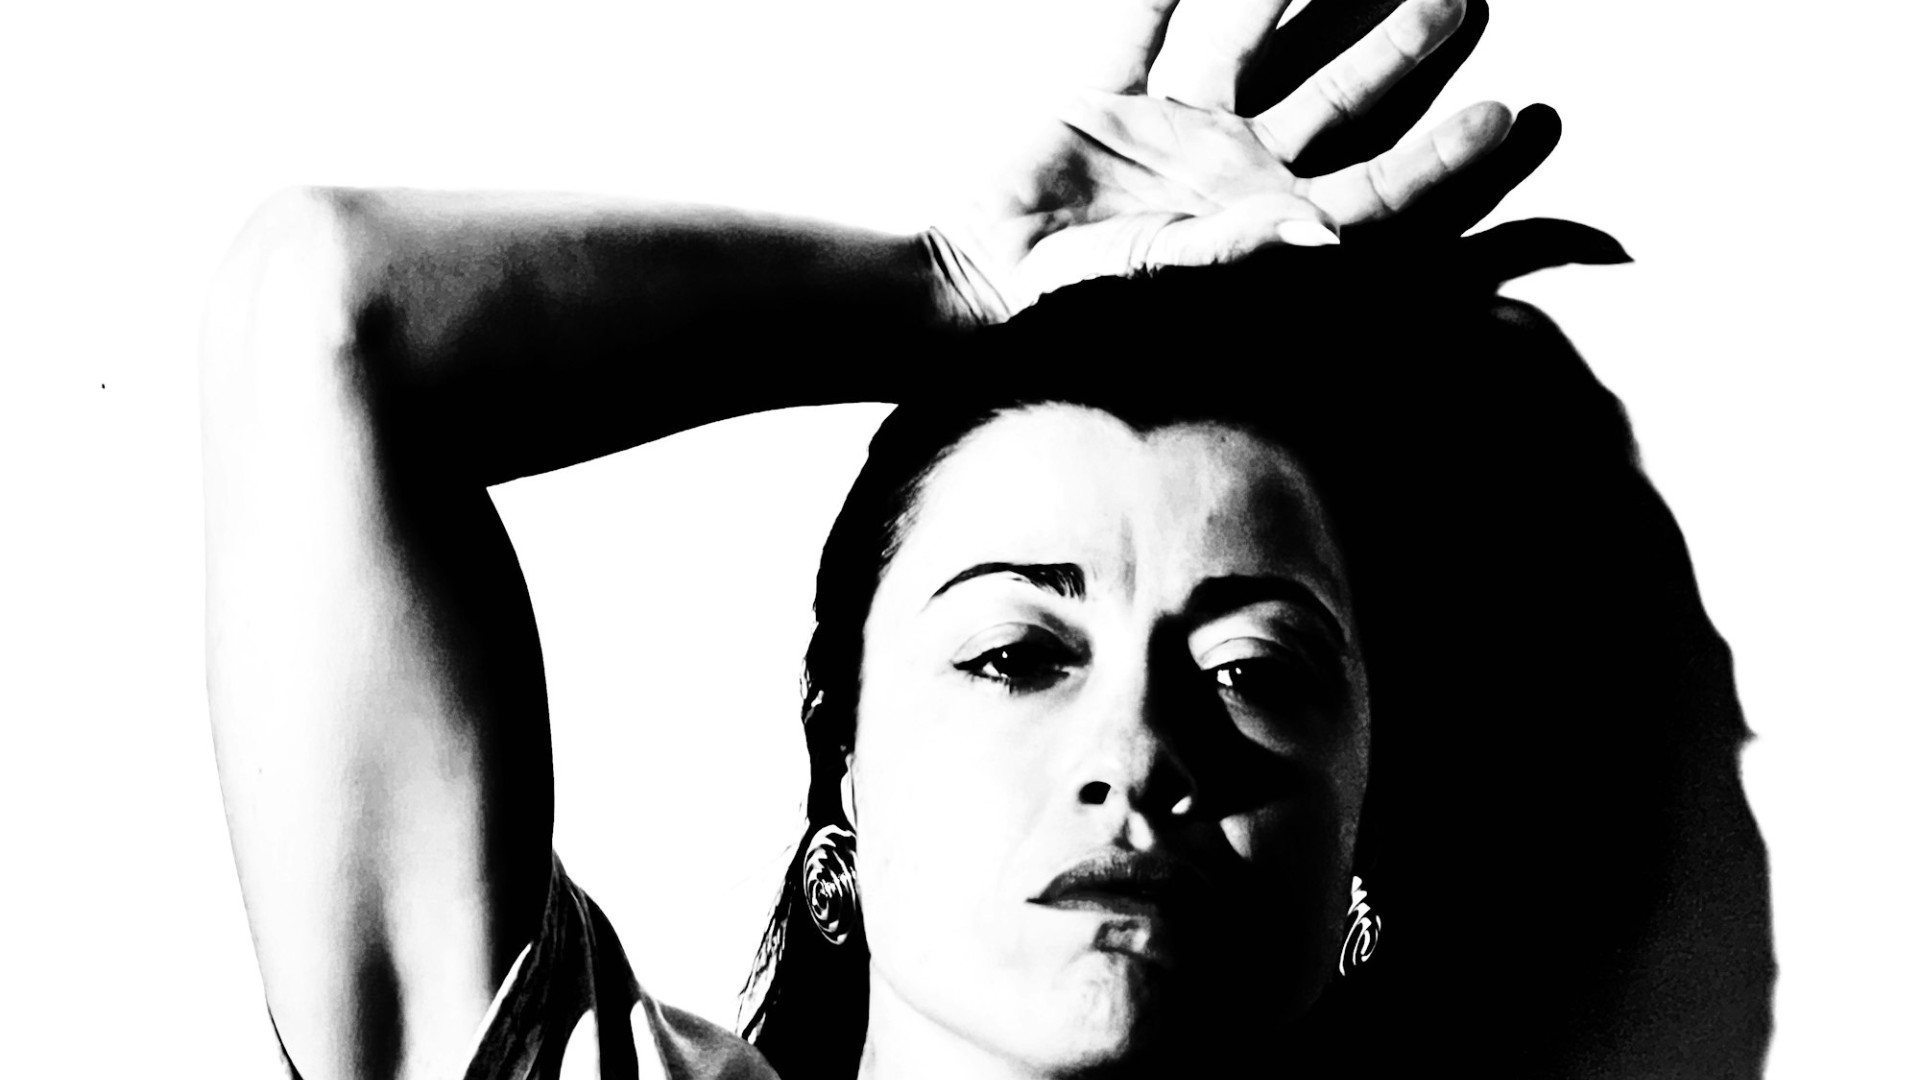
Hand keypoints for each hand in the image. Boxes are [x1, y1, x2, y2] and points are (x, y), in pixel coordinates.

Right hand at [939, 0, 1521, 320]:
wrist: (974, 292)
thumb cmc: (1072, 307)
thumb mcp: (1160, 280)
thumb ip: (1239, 253)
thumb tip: (1326, 238)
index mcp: (1261, 230)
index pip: (1369, 189)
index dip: (1438, 158)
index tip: (1505, 116)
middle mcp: (1231, 177)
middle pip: (1334, 104)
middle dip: (1396, 53)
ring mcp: (1172, 137)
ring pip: (1253, 51)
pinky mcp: (1106, 104)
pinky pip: (1141, 33)